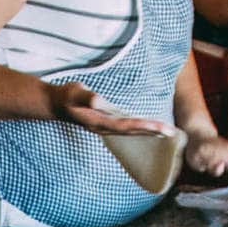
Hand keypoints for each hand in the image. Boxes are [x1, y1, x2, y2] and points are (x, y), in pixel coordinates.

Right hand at [47, 81, 170, 135]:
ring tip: (166, 133)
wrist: (55, 105)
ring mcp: (105, 127)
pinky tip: (149, 129)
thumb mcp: (74, 93)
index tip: (159, 127)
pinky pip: (127, 129)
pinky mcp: (106, 124)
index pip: (126, 125)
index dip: (143, 126)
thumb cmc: (66, 96)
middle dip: (152, 132)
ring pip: (131, 132)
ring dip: (148, 133)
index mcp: (99, 122)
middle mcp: (104, 128)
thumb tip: (99, 100)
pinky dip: (140, 129)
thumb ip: (86, 96)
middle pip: (132, 132)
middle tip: (172, 132)